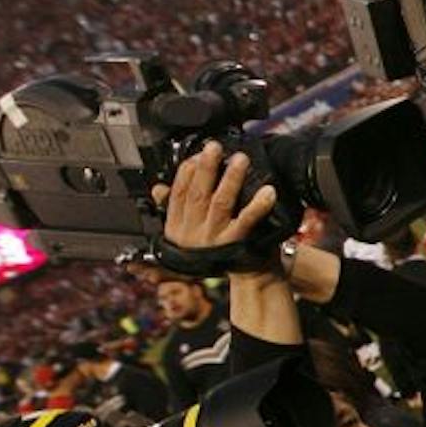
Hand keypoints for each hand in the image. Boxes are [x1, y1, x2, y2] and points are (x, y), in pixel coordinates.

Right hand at [156, 142, 275, 254]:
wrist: (246, 279)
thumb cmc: (215, 252)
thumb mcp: (185, 234)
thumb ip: (172, 210)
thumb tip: (158, 187)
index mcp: (179, 226)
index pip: (178, 193)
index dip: (187, 172)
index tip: (196, 155)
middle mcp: (195, 231)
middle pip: (198, 194)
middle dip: (207, 168)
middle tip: (215, 147)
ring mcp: (215, 237)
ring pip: (220, 202)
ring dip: (230, 179)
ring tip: (240, 160)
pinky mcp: (237, 243)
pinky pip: (247, 220)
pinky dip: (258, 205)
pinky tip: (268, 191)